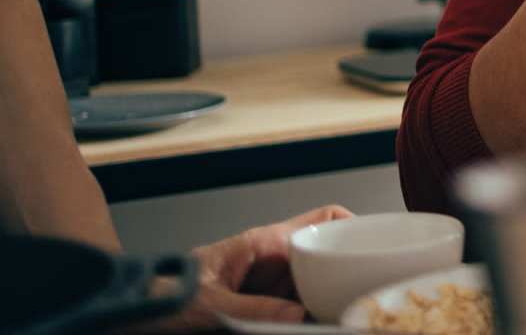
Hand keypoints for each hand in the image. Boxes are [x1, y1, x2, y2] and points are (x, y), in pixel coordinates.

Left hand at [133, 205, 351, 331]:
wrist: (126, 314)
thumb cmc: (156, 298)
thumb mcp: (207, 304)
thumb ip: (254, 309)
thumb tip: (300, 314)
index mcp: (261, 244)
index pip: (324, 220)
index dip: (357, 228)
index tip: (379, 248)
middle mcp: (270, 261)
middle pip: (328, 258)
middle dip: (347, 275)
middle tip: (367, 295)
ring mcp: (267, 286)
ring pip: (315, 287)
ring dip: (329, 301)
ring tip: (345, 315)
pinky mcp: (260, 308)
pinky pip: (296, 310)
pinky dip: (309, 318)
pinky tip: (318, 325)